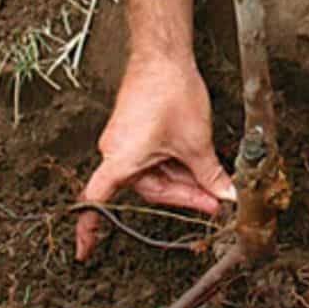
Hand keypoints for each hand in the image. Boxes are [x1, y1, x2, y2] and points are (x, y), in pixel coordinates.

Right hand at [74, 54, 235, 260]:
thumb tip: (224, 196)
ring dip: (183, 178)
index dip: (90, 229)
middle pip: (148, 189)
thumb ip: (209, 174)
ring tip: (214, 179)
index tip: (84, 252)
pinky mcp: (135, 129)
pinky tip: (199, 161)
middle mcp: (116, 152)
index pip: (97, 202)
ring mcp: (124, 140)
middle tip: (215, 202)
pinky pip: (154, 157)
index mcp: (120, 159)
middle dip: (183, 195)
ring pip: (155, 173)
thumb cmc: (170, 92)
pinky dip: (176, 162)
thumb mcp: (196, 142)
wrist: (163, 55)